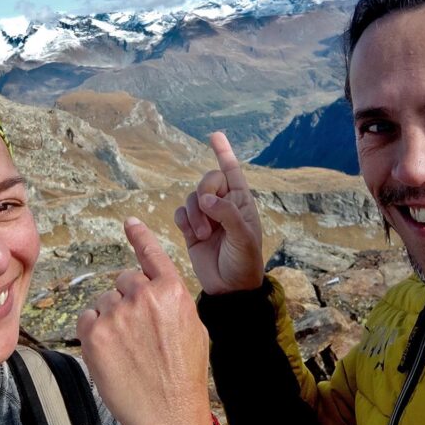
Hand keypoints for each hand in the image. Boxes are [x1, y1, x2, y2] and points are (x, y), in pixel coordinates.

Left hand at [77, 217, 212, 424]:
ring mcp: (117, 314)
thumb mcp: (194, 328)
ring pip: (105, 299)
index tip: (129, 222)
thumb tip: (155, 287)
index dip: (139, 236)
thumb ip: (173, 300)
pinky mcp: (94, 334)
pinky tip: (110, 352)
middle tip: (140, 333)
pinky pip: (87, 317)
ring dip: (112, 316)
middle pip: (125, 280)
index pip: (151, 253)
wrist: (168, 415)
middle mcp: (144, 295)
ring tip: (128, 349)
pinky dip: (94, 331)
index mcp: (172, 290)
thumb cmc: (185, 375)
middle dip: (129, 299)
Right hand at [174, 131, 263, 293]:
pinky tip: (193, 234)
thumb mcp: (243, 237)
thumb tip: (205, 198)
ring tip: (204, 235)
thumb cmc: (245, 262)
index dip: (223, 152)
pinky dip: (184, 221)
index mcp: (241, 202)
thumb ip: (226, 214)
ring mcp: (206, 217)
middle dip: (205, 194)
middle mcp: (223, 205)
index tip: (214, 135)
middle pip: (207, 181)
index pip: (232, 171)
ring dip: (195, 215)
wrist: (229, 289)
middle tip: (209, 216)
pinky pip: (180, 213)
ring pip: (191, 198)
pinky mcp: (191, 230)